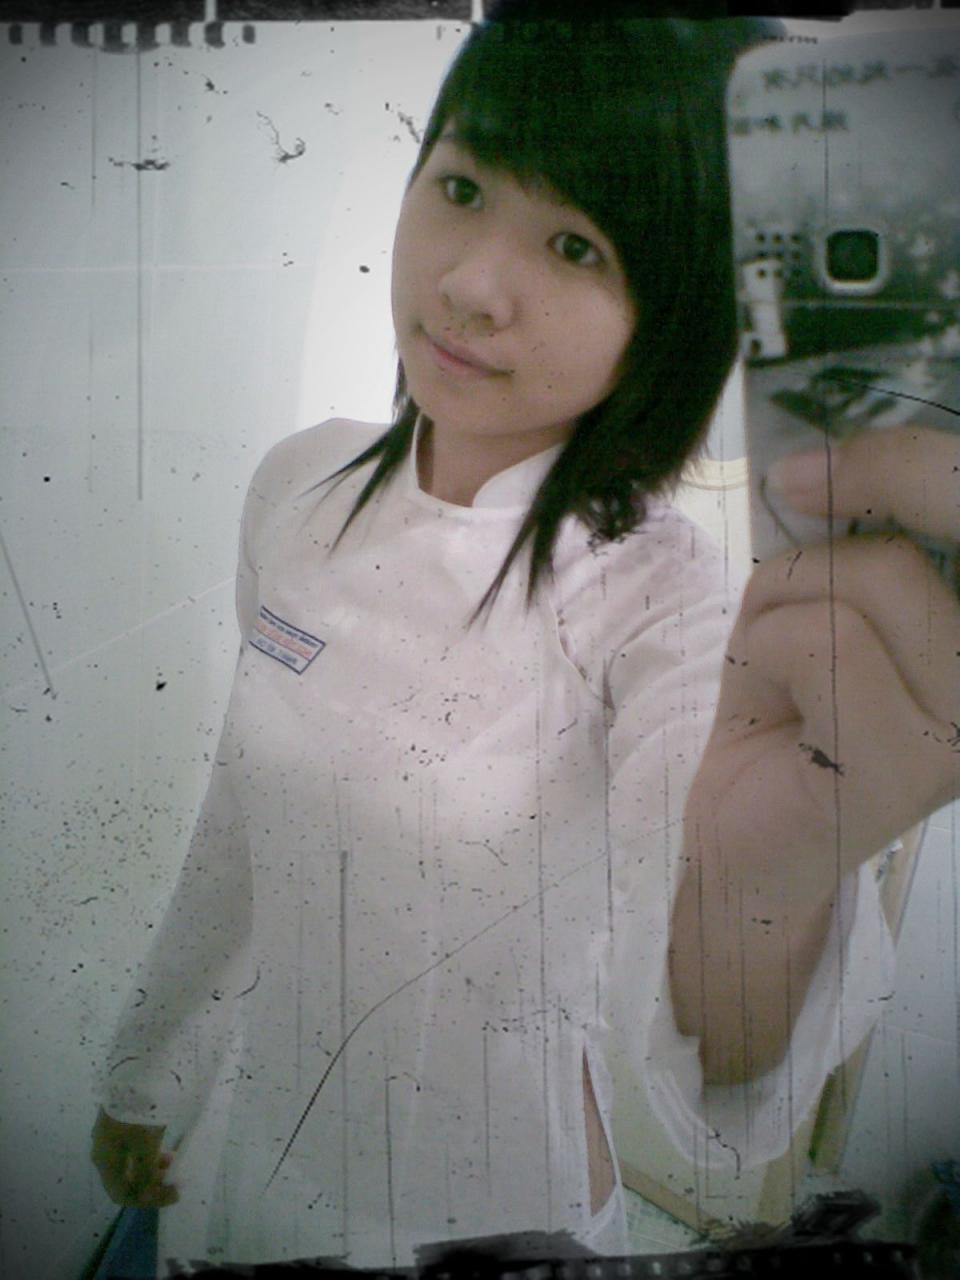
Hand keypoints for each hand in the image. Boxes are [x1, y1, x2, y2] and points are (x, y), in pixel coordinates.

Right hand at [91, 1107, 179, 1207]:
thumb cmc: (139, 1114)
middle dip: (150, 1183)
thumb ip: (145, 1174)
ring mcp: (108, 1134)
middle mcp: (102, 1151)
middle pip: (124, 1178)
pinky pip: (130, 1147)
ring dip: (150, 1167)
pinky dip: (147, 1152)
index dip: (148, 1200)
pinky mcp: (117, 1120)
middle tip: (174, 1178)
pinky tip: (161, 1145)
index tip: (174, 1193)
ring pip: (128, 1162)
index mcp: (105, 1161)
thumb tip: (145, 1195)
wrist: (133, 1072)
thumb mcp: (145, 1146)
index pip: (121, 1193)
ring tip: (171, 1159)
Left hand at [725, 424, 959, 878]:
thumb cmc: (790, 708)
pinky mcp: (916, 764)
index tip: (821, 457)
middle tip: (785, 522)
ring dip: (785, 600)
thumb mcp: (817, 597)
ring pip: (875, 575)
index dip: (915, 458)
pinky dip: (763, 649)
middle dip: (844, 511)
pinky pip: (822, 641)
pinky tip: (771, 703)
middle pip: (948, 520)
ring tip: (775, 658)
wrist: (750, 838)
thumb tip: (820, 459)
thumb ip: (848, 534)